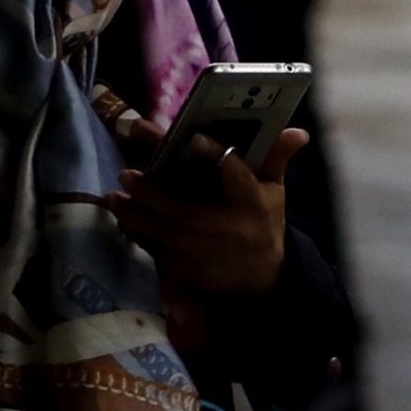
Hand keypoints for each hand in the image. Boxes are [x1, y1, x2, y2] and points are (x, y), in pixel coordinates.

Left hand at [102, 124, 302, 296]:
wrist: (265, 278)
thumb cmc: (263, 223)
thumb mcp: (272, 191)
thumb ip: (274, 158)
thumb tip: (297, 131)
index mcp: (250, 202)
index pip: (237, 176)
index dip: (218, 156)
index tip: (195, 138)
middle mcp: (227, 228)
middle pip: (184, 211)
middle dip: (152, 193)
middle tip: (126, 174)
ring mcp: (206, 252)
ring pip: (164, 233)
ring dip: (135, 215)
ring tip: (113, 198)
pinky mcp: (190, 269)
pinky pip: (158, 251)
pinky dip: (139, 236)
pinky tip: (123, 221)